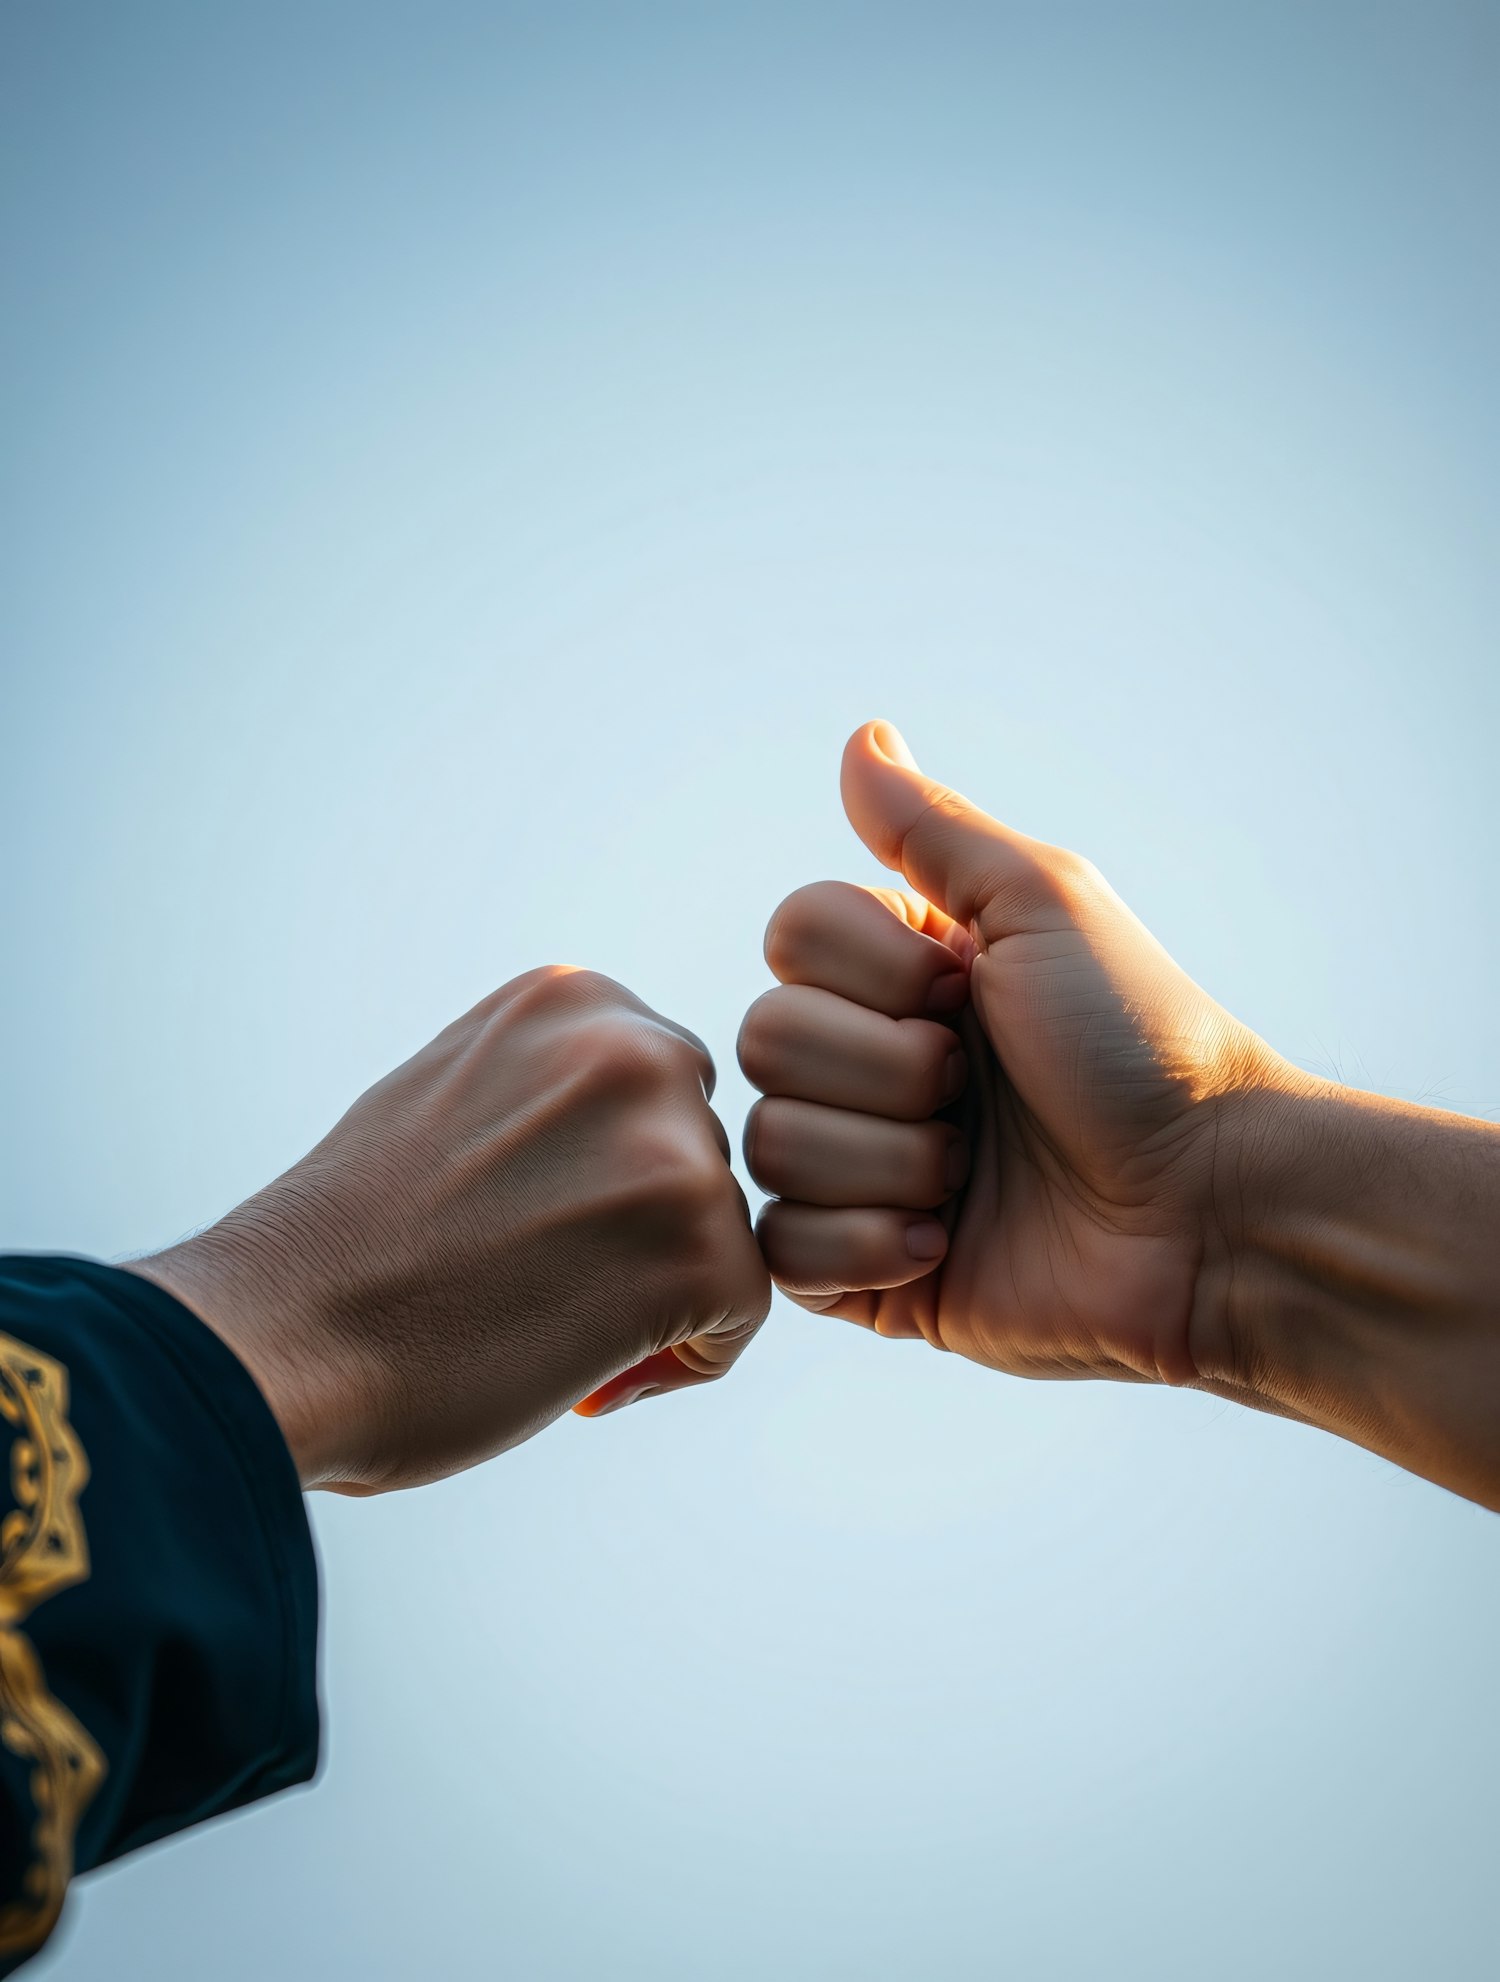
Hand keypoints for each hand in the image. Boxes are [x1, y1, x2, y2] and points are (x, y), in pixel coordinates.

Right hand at [132, 968, 769, 1491]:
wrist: (275, 1340)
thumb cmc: (347, 1247)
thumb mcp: (450, 1094)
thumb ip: (549, 1086)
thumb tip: (645, 1124)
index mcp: (570, 998)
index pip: (656, 1089)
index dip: (606, 1175)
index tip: (524, 1224)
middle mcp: (631, 1046)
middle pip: (701, 1153)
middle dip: (643, 1228)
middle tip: (540, 1286)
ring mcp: (669, 1143)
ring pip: (725, 1230)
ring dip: (661, 1292)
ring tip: (550, 1326)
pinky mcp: (697, 1246)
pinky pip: (743, 1310)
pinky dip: (684, 1358)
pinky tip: (589, 1373)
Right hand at [739, 721, 1499, 1507]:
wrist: (1204, 1209)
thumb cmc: (1138, 1045)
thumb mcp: (1042, 905)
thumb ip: (934, 828)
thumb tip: (862, 735)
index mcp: (902, 978)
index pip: (790, 935)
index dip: (872, 971)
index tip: (969, 991)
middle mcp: (870, 1066)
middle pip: (766, 1040)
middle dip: (887, 1071)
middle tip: (978, 1090)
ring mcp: (862, 1171)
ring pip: (772, 1146)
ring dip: (892, 1161)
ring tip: (976, 1178)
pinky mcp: (865, 1277)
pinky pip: (782, 1252)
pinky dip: (866, 1245)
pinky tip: (946, 1244)